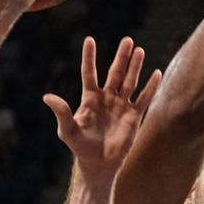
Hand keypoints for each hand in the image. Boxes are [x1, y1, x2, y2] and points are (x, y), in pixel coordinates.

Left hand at [44, 36, 160, 181]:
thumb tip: (47, 96)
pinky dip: (150, 87)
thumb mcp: (67, 130)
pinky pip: (144, 99)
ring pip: (130, 82)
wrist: (98, 164)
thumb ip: (61, 112)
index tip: (89, 40)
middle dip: (121, 57)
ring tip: (140, 51)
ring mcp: (121, 105)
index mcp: (90, 98)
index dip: (89, 57)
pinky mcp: (134, 116)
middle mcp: (107, 98)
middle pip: (115, 73)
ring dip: (135, 67)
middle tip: (127, 40)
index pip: (89, 73)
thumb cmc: (80, 147)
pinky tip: (157, 73)